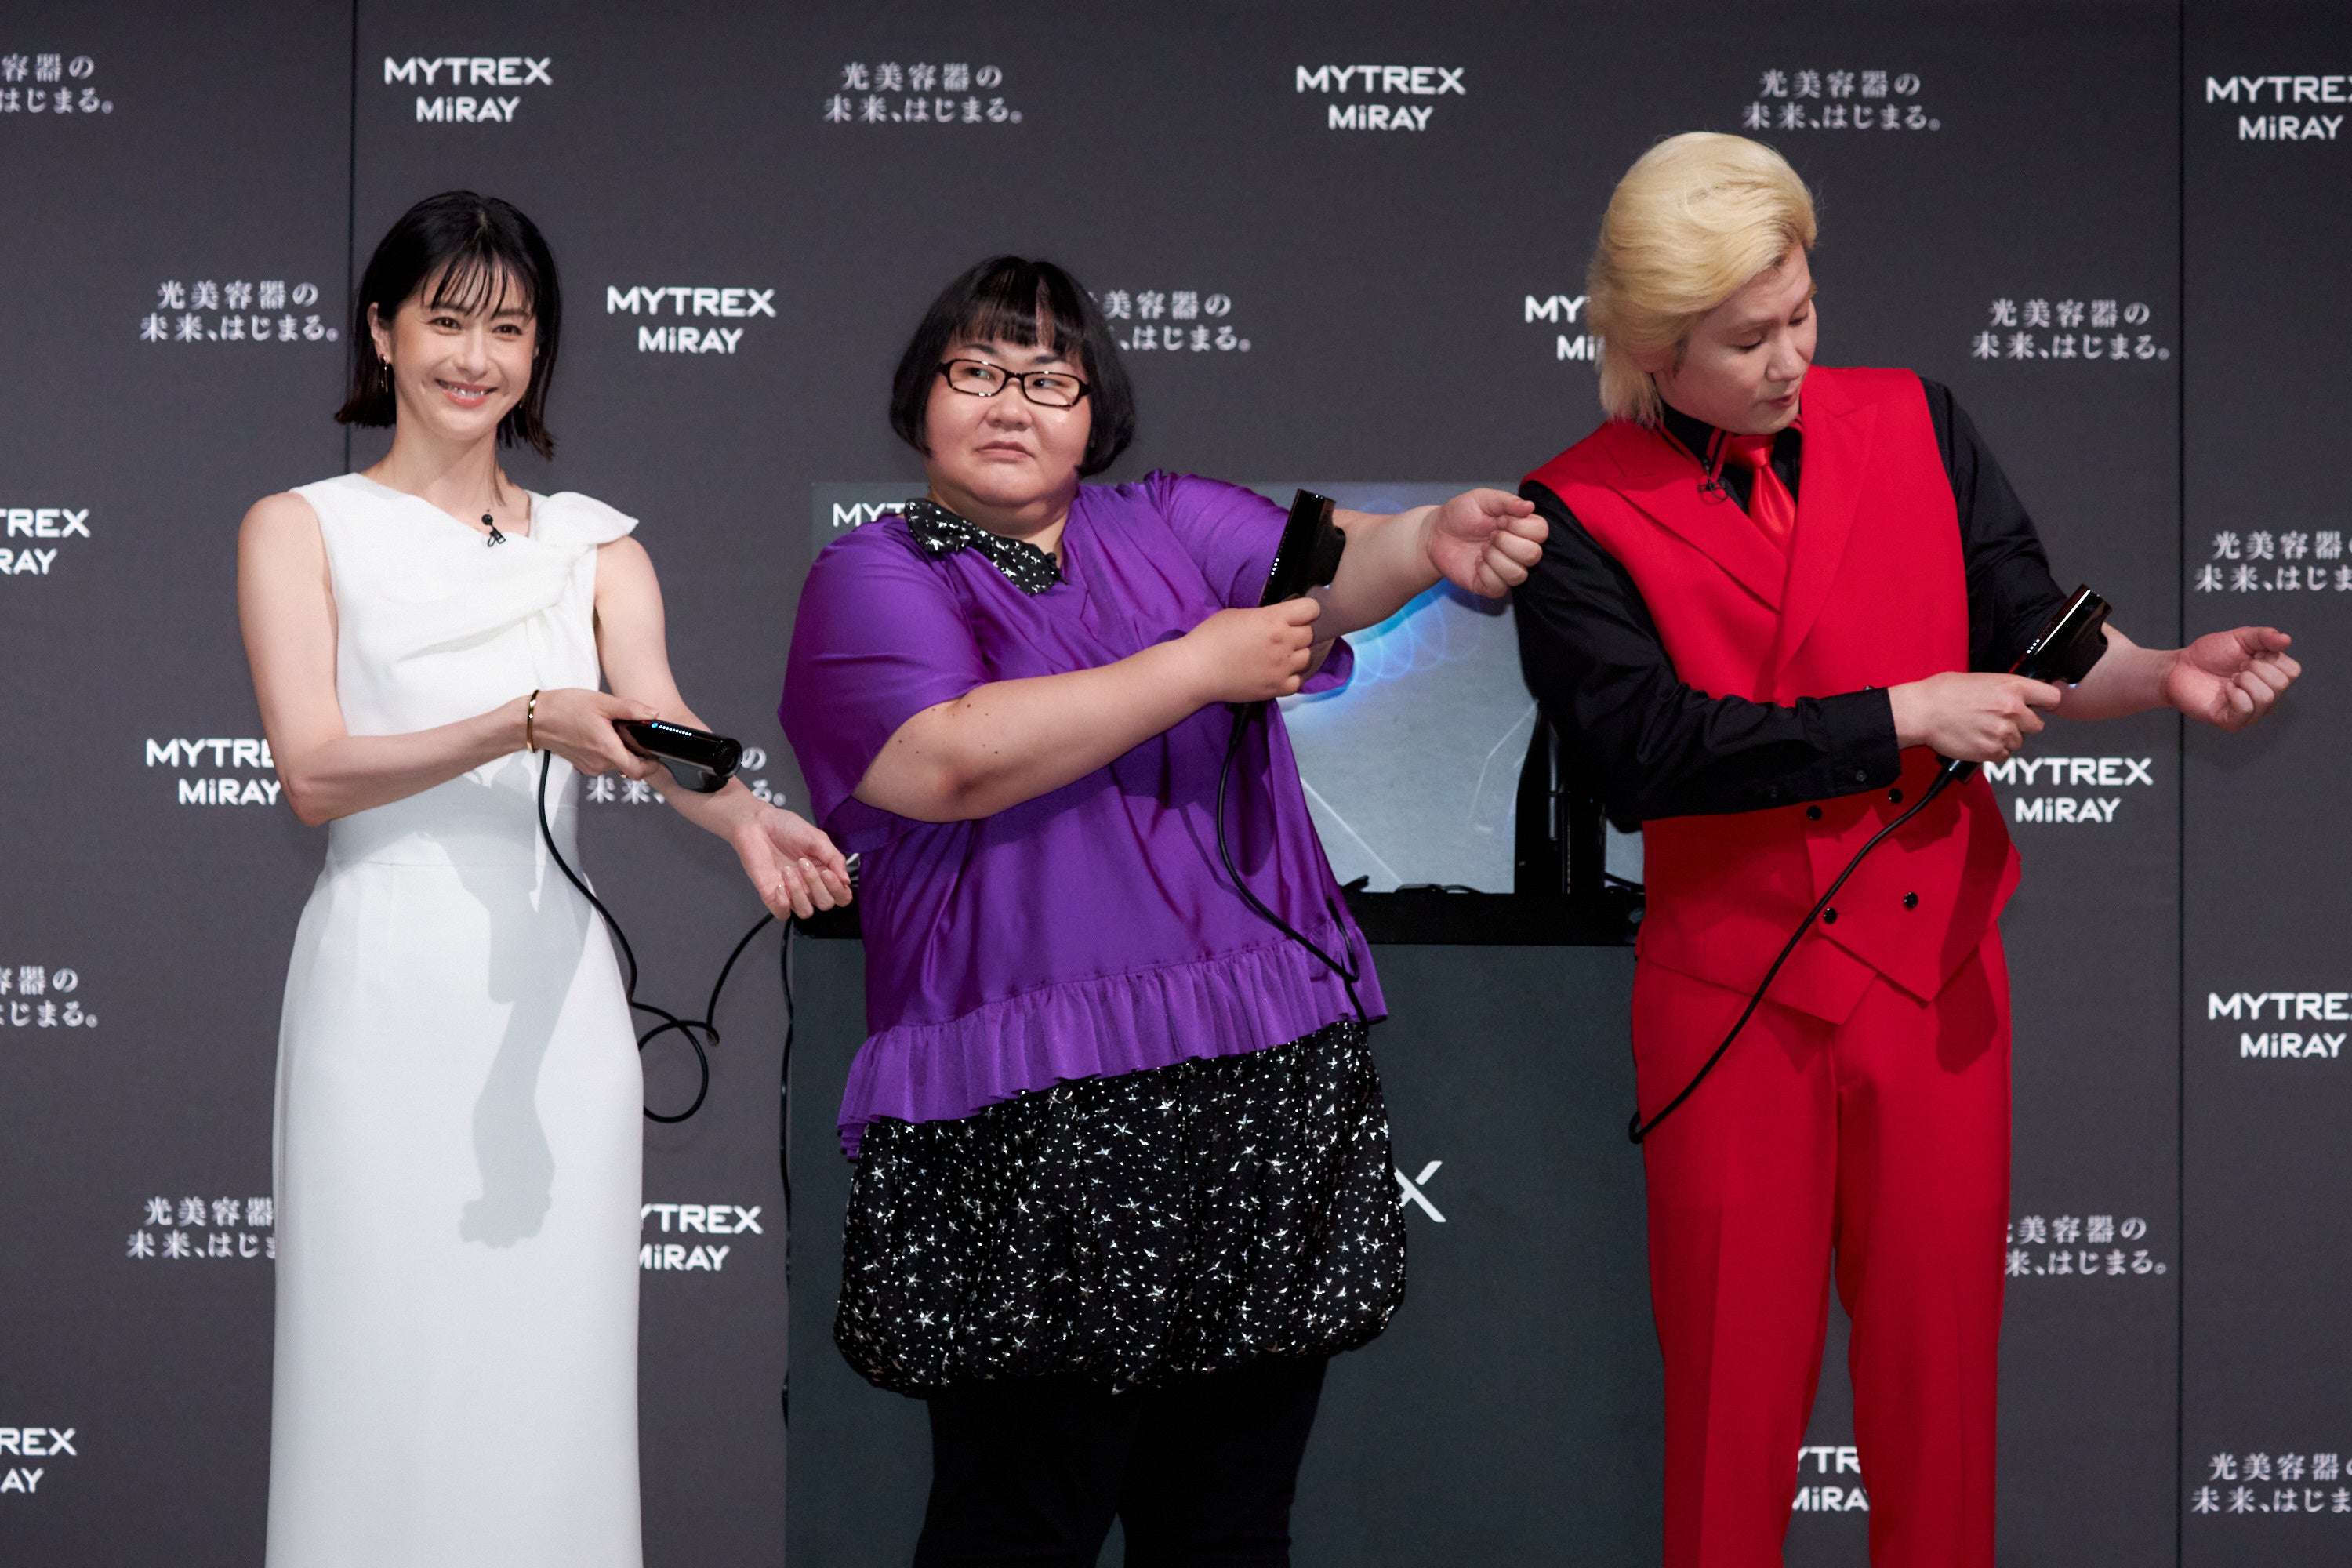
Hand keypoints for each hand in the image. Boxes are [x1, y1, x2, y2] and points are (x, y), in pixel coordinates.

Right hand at [527, 688, 659, 778]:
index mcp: (606, 749)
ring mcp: (590, 767)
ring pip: (616, 763)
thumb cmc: (565, 708)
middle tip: (634, 732)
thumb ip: (631, 710)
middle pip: (629, 765)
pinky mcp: (582, 765)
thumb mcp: (601, 702)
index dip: (652, 765)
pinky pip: (603, 762)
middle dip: (636, 751)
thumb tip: (654, 714)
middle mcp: (599, 763)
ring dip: (620, 750)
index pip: (639, 771)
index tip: (656, 753)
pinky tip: (601, 734)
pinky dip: (607, 751)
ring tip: (614, 730)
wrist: (535, 720)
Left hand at [728, 802, 853, 919]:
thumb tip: (846, 880)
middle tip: (803, 862)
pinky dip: (783, 903)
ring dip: (799, 892)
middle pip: (825, 904)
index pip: (841, 896)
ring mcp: (791, 892)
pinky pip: (782, 914)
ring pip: (805, 911)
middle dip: (816, 884)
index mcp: (824, 873)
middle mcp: (809, 886)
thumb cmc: (786, 827)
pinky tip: (779, 885)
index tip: (829, 873)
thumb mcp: (817, 838)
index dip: (839, 890)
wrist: (757, 823)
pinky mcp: (771, 895)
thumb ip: (834, 858)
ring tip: (787, 870)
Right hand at [1179, 598, 1322, 703]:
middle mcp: (1283, 642)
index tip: (1297, 615)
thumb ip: (1264, 615)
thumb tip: (1278, 617)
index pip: (1311, 609)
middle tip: (1281, 637)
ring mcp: (1282, 668)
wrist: (1197, 670)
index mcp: (1273, 620)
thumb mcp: (1239, 614)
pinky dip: (1291, 677)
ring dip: (1296, 655)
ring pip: (1307, 658)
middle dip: (1298, 633)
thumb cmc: (1211, 637)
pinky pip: (1298, 681)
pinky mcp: (1276, 688)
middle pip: (1309, 635)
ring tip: (1279, 656)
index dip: (1306, 611)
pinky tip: (1277, 673)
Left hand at [1423, 488, 1548, 597]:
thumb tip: (1530, 506)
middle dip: (1507, 542)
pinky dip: (1485, 573)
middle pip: (1534, 555)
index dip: (1521, 526)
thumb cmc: (1460, 515)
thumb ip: (1506, 501)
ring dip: (1495, 559)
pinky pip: (1499, 587)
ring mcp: (1506, 571)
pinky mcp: (1491, 587)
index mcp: (1521, 528)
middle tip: (1489, 535)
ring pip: (1519, 574)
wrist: (1435, 534)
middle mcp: (1519, 551)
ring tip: (1482, 549)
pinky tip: (1476, 563)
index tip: (1500, 520)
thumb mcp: (1481, 499)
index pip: (1541, 532)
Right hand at [1888, 671, 2063, 762]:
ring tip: (1982, 729)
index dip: (2046, 704)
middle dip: (2022, 725)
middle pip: (2037, 725)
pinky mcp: (1992, 751)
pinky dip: (1992, 751)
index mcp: (2012, 687)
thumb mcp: (1982, 679)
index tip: (2040, 707)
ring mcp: (2004, 732)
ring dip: (2005, 739)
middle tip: (1999, 720)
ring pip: (2019, 742)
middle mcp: (2013, 710)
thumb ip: (2006, 689)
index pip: (2053, 697)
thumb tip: (2020, 696)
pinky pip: (2004, 755)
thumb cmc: (1944, 692)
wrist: (1922, 712)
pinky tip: (1977, 739)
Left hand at [2164, 626, 2297, 730]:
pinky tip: (2225, 690)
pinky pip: (2245, 709)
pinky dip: (2235, 694)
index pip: (2292, 671)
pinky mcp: (2232, 722)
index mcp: (2273, 678)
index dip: (2270, 658)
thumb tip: (2286, 640)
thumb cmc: (2211, 653)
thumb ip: (2264, 636)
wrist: (2179, 667)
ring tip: (2230, 679)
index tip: (2250, 655)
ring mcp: (2251, 713)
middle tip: (2236, 668)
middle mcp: (2267, 698)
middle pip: (2280, 684)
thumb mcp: (2240, 638)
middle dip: (2255, 668)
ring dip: (2244, 680)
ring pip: (2265, 697)